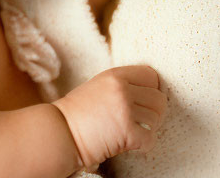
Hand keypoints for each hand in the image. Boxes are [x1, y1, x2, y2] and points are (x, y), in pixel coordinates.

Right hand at [52, 65, 166, 169]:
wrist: (60, 132)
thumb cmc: (78, 112)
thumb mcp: (99, 86)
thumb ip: (122, 84)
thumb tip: (149, 90)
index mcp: (115, 75)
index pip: (151, 75)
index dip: (153, 89)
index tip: (146, 100)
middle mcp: (122, 89)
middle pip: (159, 98)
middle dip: (154, 112)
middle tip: (143, 120)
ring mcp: (124, 110)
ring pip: (157, 119)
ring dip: (149, 128)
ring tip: (134, 131)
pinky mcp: (126, 133)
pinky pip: (150, 139)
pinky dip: (144, 144)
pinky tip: (133, 144)